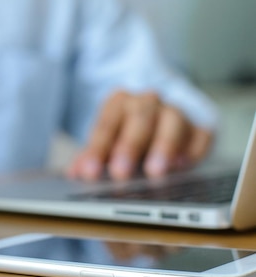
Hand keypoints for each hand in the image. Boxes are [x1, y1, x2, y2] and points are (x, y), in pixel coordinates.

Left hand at [67, 90, 213, 180]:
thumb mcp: (106, 140)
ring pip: (172, 121)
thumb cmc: (126, 131)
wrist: (158, 111)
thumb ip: (91, 156)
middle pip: (139, 119)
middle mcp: (148, 101)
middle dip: (129, 146)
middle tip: (120, 173)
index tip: (89, 173)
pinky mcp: (201, 124)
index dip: (97, 150)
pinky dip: (193, 149)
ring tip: (154, 172)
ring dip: (163, 146)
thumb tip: (75, 175)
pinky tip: (182, 167)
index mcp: (119, 102)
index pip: (106, 124)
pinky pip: (201, 133)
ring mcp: (176, 110)